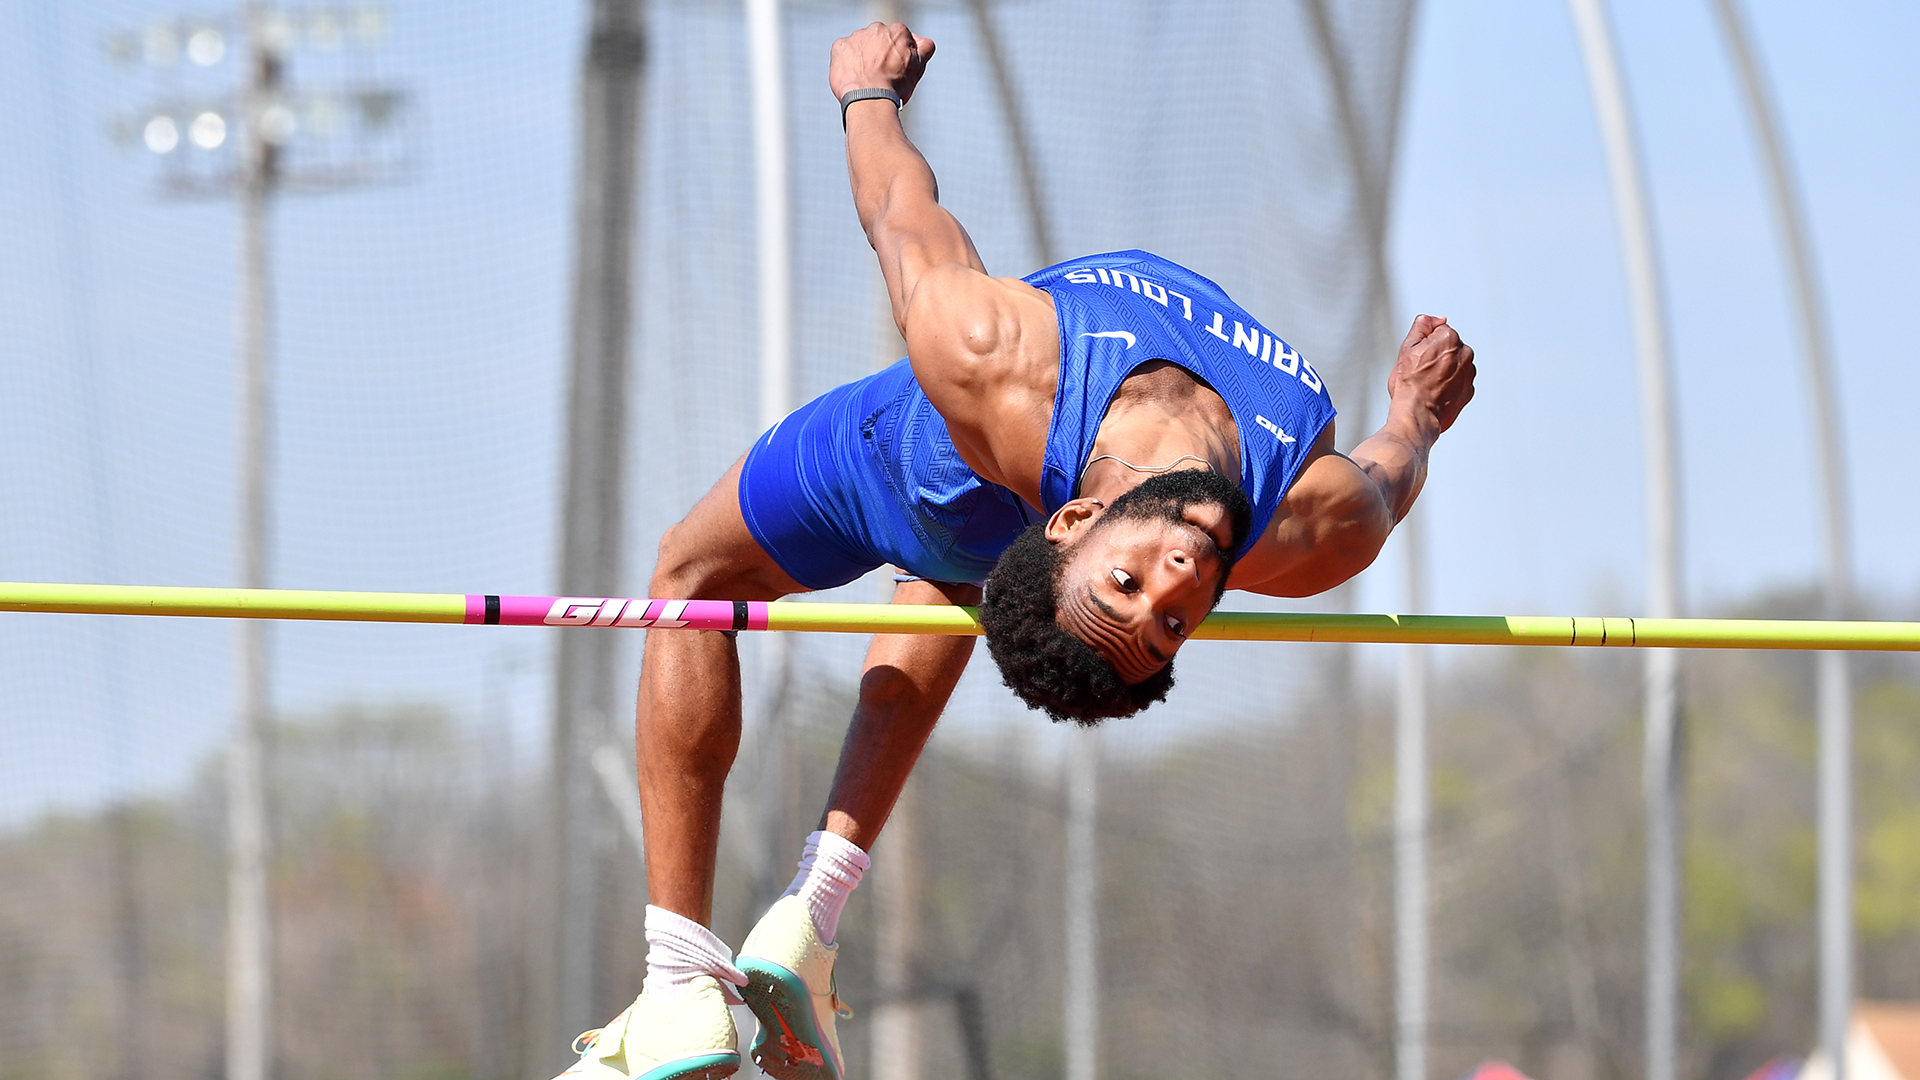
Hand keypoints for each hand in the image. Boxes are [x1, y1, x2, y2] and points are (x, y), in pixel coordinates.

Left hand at [828, 22, 934, 104]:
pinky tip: (853, 76)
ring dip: (863, 57)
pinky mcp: (840, 46)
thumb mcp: (918, 68)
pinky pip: (843, 51)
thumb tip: (924, 42)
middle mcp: (876, 29)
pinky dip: (847, 62)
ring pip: (861, 45)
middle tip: (880, 74)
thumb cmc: (895, 86)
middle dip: (879, 53)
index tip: (895, 69)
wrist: (870, 99)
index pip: (898, 39)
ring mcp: (856, 37)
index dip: (897, 55)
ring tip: (865, 78)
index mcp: (897, 31)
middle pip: (878, 40)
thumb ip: (924, 49)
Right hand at [1387, 314, 1475, 434]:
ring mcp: (1469, 373)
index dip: (1425, 345)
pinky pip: (1459, 381)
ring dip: (1445, 370)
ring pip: (1455, 364)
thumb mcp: (1407, 348)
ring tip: (1428, 384)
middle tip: (1421, 372)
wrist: (1417, 414)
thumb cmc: (1410, 384)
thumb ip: (1422, 326)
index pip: (1438, 332)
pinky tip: (1436, 392)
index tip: (1418, 358)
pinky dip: (1449, 385)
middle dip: (1437, 356)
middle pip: (1449, 348)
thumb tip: (1435, 319)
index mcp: (1450, 339)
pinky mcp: (1469, 390)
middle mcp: (1465, 353)